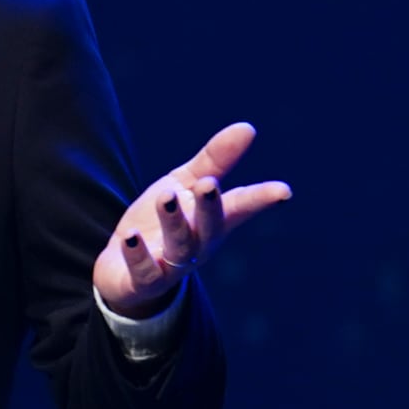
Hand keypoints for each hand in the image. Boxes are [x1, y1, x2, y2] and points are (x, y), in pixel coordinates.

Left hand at [92, 121, 289, 315]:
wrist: (125, 270)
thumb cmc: (165, 220)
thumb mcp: (185, 184)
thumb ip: (214, 161)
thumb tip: (248, 127)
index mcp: (212, 220)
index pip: (240, 206)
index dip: (261, 199)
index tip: (283, 191)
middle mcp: (198, 244)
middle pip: (210, 227)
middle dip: (211, 207)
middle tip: (208, 183)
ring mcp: (171, 265)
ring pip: (179, 247)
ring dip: (174, 223)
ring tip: (166, 197)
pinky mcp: (143, 280)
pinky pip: (143, 271)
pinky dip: (137, 254)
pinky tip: (129, 236)